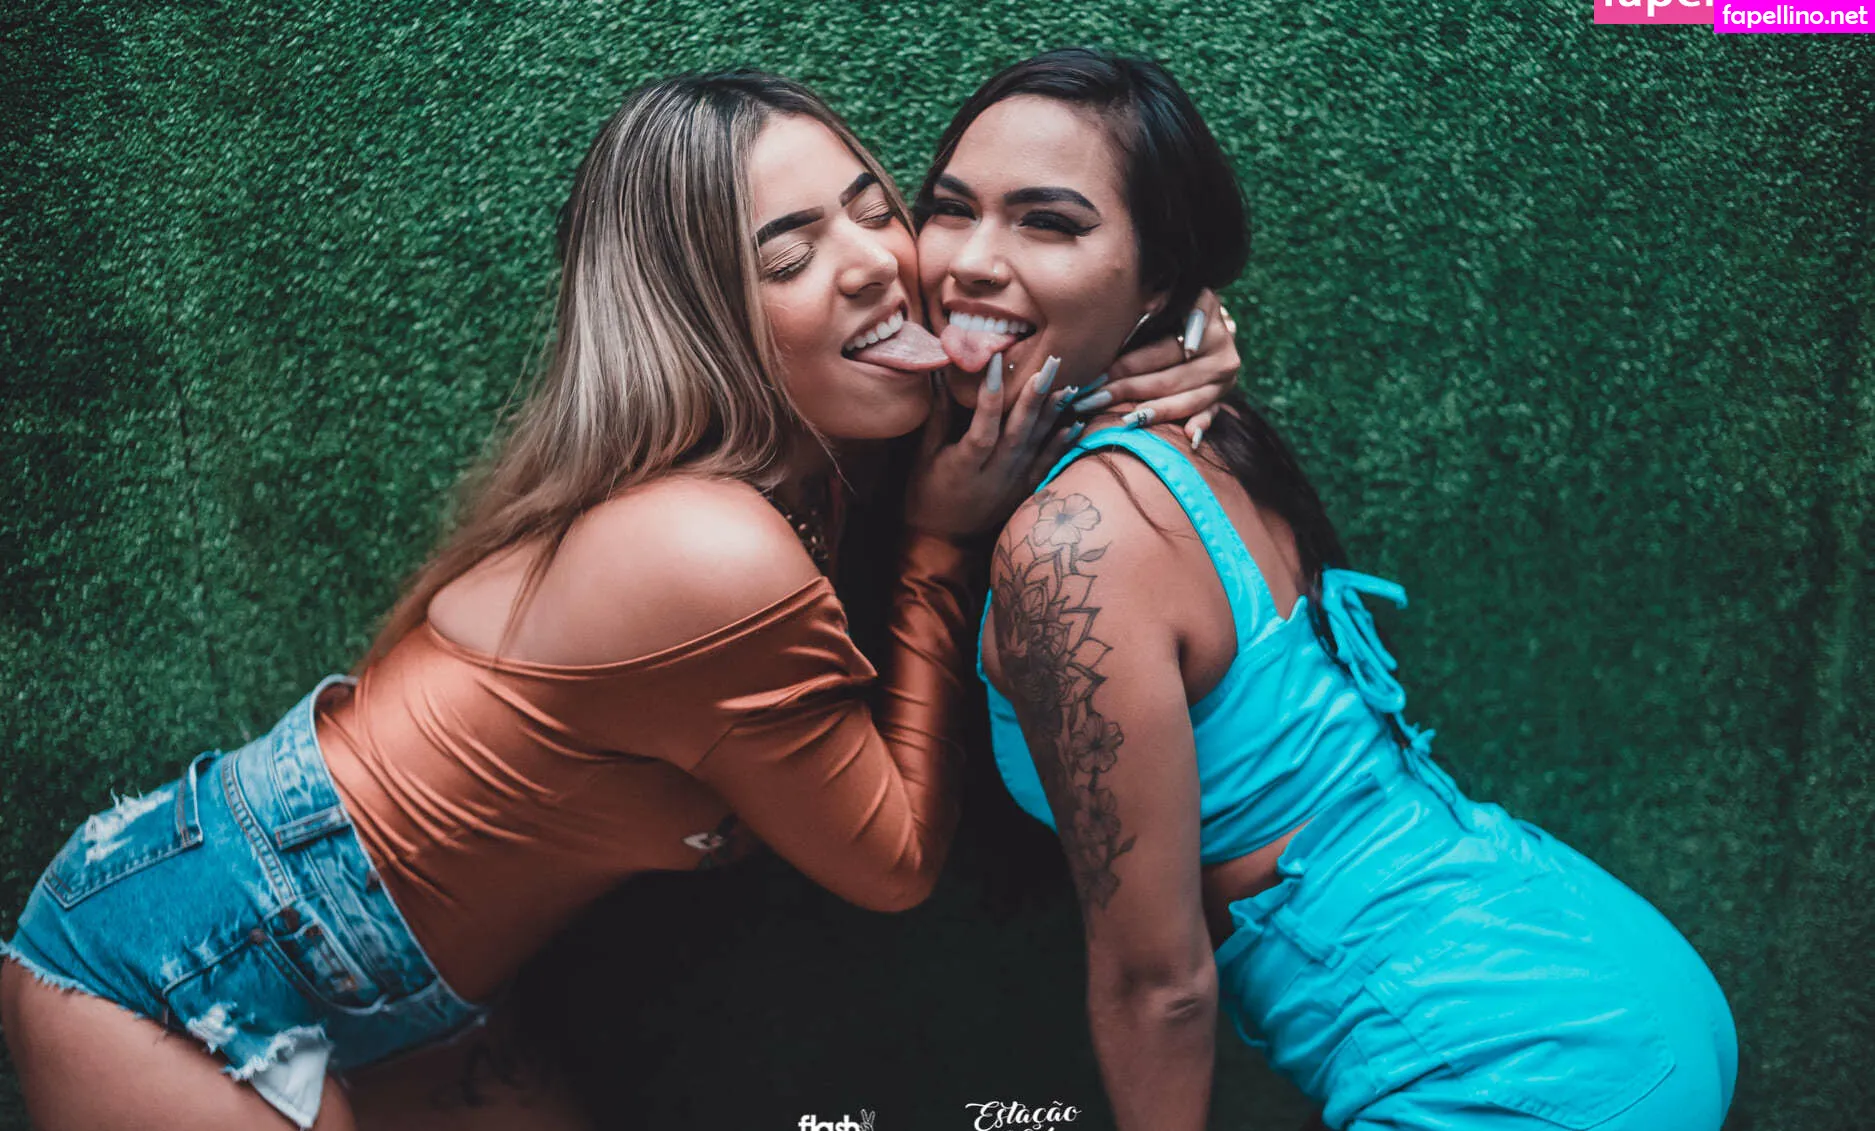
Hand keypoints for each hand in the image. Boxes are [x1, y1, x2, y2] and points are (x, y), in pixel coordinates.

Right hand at [904, 353, 1083, 538]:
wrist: (943, 544)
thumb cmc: (925, 497)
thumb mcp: (923, 458)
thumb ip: (937, 419)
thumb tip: (945, 379)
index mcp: (964, 467)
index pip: (983, 428)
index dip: (991, 396)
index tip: (998, 361)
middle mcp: (994, 476)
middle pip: (1018, 433)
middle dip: (1035, 396)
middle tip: (1051, 363)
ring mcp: (1013, 485)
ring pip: (1037, 445)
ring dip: (1054, 413)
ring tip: (1070, 383)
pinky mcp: (1024, 492)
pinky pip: (1046, 465)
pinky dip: (1062, 444)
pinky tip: (1075, 422)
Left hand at [1075, 288, 1240, 448]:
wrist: (1204, 321)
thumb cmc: (1171, 308)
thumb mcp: (1168, 296)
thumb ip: (1158, 298)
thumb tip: (1150, 304)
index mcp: (1209, 320)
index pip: (1163, 350)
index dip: (1131, 364)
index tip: (1101, 375)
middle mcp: (1222, 351)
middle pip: (1170, 378)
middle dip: (1128, 390)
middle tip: (1093, 400)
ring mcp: (1224, 377)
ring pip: (1188, 400)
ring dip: (1155, 412)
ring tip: (1125, 421)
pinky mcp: (1221, 396)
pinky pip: (1211, 413)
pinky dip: (1201, 425)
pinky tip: (1189, 436)